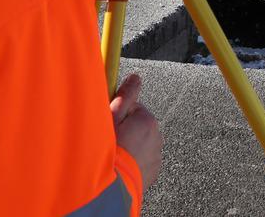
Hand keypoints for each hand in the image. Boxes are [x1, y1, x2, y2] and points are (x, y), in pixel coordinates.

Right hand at [111, 74, 163, 188]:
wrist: (111, 188)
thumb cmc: (108, 150)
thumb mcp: (111, 119)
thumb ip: (125, 95)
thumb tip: (135, 77)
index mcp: (147, 121)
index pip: (132, 107)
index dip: (117, 113)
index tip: (108, 122)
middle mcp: (157, 136)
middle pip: (137, 125)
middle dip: (124, 130)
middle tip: (108, 140)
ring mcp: (156, 155)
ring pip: (140, 142)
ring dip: (129, 145)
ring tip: (113, 155)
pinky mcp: (152, 171)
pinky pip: (142, 159)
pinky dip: (133, 160)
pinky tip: (120, 165)